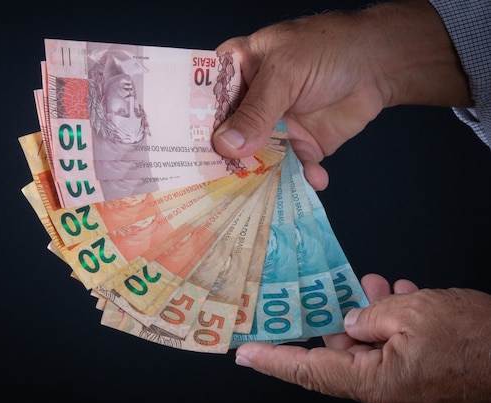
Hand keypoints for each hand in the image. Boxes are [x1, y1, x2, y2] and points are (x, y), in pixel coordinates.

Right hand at [212, 0, 470, 190]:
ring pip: (255, 158)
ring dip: (256, 176)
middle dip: (221, 160)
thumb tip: (226, 146)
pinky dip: (302, 178)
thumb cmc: (327, 50)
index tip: (179, 153)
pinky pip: (293, 168)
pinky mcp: (299, 144)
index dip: (189, 126)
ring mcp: (273, 126)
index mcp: (236, 73)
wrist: (379, 64)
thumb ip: (257, 110)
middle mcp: (249, 103)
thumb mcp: (285, 73)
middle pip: (225, 137)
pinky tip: (313, 180)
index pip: (202, 101)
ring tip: (254, 196)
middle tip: (211, 184)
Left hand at [234, 274, 490, 402]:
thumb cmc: (480, 340)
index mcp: (377, 383)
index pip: (310, 371)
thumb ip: (372, 315)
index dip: (274, 361)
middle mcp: (387, 396)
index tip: (245, 355)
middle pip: (342, 356)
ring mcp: (407, 395)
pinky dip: (393, 329)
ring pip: (371, 351)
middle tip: (337, 289)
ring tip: (377, 286)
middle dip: (338, 319)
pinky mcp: (426, 388)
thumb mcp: (416, 311)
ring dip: (370, 317)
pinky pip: (396, 356)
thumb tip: (353, 321)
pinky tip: (401, 299)